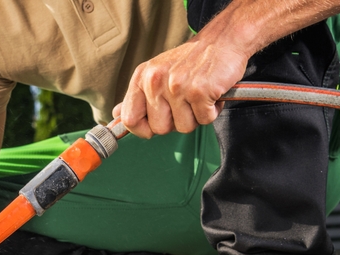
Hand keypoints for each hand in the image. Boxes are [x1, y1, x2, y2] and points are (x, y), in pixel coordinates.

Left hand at [114, 35, 248, 137]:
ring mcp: (177, 86)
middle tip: (185, 102)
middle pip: (159, 129)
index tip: (155, 125)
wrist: (222, 40)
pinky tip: (211, 94)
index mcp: (143, 77)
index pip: (129, 119)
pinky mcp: (199, 91)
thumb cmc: (191, 61)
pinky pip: (204, 120)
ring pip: (183, 128)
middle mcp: (156, 81)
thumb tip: (117, 116)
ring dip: (195, 117)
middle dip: (175, 122)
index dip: (143, 130)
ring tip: (198, 96)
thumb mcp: (157, 73)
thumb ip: (137, 97)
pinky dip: (212, 111)